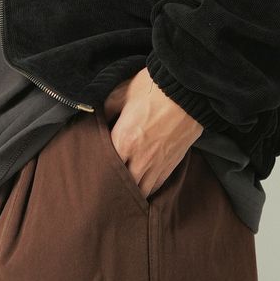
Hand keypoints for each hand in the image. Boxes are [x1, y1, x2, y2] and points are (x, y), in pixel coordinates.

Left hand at [101, 67, 202, 199]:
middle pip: (122, 184)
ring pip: (141, 190)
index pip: (105, 166)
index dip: (98, 169)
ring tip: (123, 192)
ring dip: (132, 191)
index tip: (92, 170)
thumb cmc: (153, 88)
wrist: (187, 89)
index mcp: (124, 140)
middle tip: (105, 188)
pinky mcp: (172, 163)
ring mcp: (158, 163)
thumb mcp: (122, 93)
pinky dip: (148, 188)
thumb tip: (98, 118)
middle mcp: (140, 157)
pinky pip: (157, 185)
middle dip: (113, 186)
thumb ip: (107, 110)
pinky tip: (142, 186)